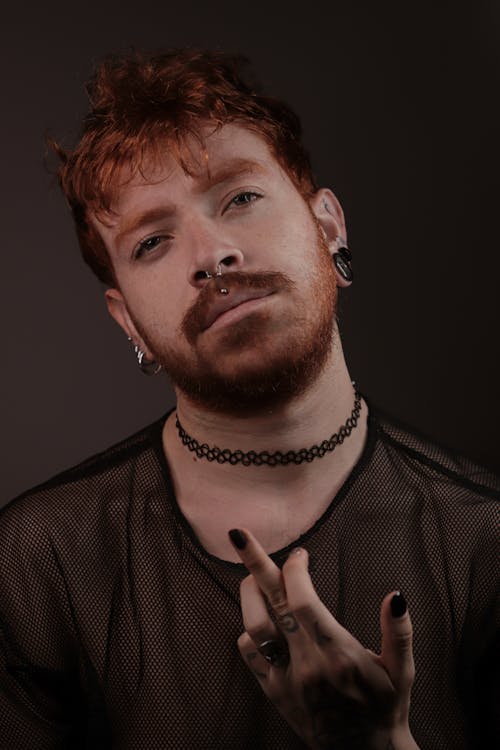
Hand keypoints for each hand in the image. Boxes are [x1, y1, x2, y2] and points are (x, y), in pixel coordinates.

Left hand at [229, 528, 418, 749]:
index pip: (303, 601)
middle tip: (239, 535)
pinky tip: (260, 615)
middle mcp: (307, 665)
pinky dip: (250, 628)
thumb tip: (396, 596)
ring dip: (249, 593)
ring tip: (253, 573)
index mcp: (338, 655)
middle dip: (255, 564)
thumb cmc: (385, 707)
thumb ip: (399, 633)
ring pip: (254, 626)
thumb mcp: (401, 672)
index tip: (300, 553)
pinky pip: (250, 653)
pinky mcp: (273, 692)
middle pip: (272, 604)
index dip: (295, 570)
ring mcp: (286, 679)